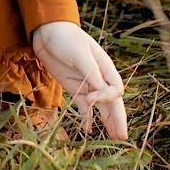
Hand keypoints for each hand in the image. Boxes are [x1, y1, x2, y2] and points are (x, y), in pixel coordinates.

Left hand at [31, 21, 127, 139]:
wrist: (48, 32)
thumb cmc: (66, 37)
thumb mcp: (79, 52)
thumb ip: (90, 71)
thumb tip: (100, 90)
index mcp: (105, 67)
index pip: (115, 89)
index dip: (106, 98)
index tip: (90, 98)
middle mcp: (99, 78)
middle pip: (113, 101)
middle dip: (118, 118)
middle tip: (122, 137)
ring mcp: (87, 84)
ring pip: (101, 107)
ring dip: (107, 121)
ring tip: (114, 138)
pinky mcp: (74, 88)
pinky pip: (84, 106)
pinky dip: (88, 117)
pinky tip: (89, 129)